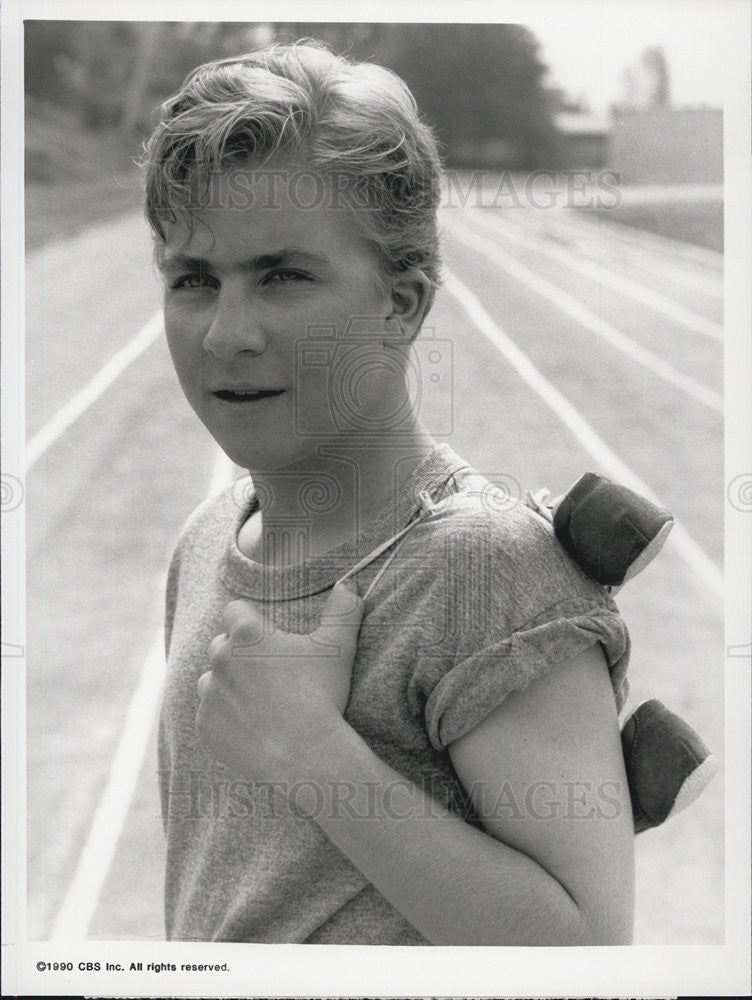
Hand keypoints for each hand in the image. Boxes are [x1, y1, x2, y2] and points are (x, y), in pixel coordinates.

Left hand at [196, 579, 363, 781]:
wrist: (304, 755)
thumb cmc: (321, 696)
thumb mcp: (338, 648)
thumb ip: (343, 610)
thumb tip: (348, 583)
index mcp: (247, 634)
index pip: (234, 610)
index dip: (249, 619)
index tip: (266, 636)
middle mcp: (221, 659)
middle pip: (221, 645)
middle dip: (238, 654)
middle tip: (267, 672)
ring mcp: (209, 694)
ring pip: (211, 680)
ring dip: (227, 685)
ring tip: (257, 700)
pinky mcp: (204, 725)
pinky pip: (208, 715)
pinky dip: (224, 718)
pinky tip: (250, 726)